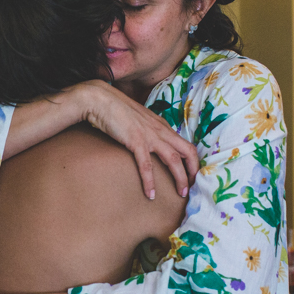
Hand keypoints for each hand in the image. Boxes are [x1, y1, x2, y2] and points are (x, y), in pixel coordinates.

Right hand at [79, 80, 197, 198]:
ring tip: (180, 194)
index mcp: (162, 125)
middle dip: (193, 171)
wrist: (100, 100)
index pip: (186, 145)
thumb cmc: (116, 110)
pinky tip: (150, 194)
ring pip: (173, 159)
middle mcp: (160, 130)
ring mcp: (149, 135)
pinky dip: (149, 181)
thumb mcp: (139, 119)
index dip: (193, 162)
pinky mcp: (136, 141)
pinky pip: (146, 165)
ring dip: (179, 178)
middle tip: (192, 187)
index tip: (191, 176)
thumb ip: (148, 130)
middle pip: (187, 152)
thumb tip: (150, 143)